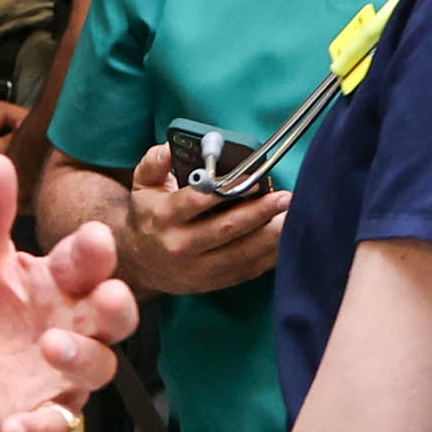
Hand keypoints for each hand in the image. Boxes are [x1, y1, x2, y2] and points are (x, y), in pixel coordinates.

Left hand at [0, 145, 135, 431]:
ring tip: (52, 345)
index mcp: (61, 283)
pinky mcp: (41, 417)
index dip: (94, 253)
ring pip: (96, 369)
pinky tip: (20, 423)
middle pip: (114, 318)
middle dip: (117, 307)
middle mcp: (74, 327)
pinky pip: (55, 428)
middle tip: (108, 296)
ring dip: (81, 358)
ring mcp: (63, 375)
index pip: (88, 263)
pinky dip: (42, 428)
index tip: (93, 239)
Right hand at [121, 162, 287, 295]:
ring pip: (240, 253)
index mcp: (163, 217)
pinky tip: (284, 240)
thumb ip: (154, 163)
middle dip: (259, 212)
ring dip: (270, 236)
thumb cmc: (149, 217)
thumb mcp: (142, 186)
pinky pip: (246, 271)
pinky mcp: (212, 282)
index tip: (252, 180)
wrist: (140, 264)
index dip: (225, 190)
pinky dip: (268, 257)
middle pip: (225, 229)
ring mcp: (197, 268)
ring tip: (291, 217)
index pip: (195, 202)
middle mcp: (179, 245)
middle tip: (284, 197)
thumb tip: (169, 148)